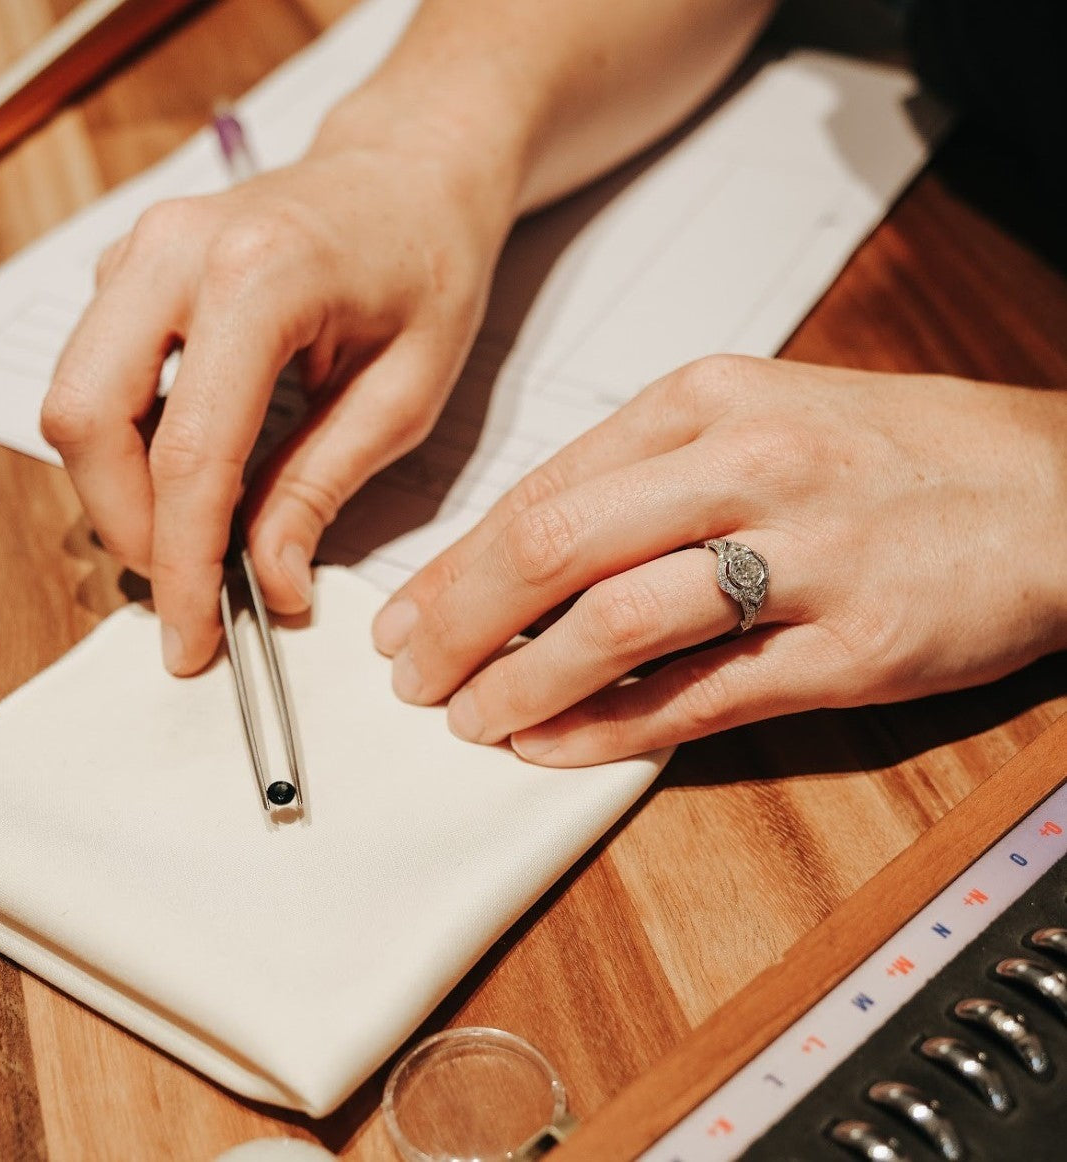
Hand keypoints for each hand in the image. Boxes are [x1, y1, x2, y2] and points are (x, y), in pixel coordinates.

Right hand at [41, 122, 510, 674]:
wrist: (411, 175)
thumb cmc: (429, 268)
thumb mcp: (405, 394)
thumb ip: (323, 487)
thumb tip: (267, 581)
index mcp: (258, 276)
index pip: (190, 452)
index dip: (185, 561)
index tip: (195, 635)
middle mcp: (174, 250)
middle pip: (87, 420)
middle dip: (128, 528)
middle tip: (187, 594)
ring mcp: (140, 249)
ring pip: (76, 399)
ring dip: (120, 490)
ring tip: (193, 545)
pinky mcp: (132, 266)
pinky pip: (96, 373)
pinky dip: (127, 445)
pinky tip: (189, 483)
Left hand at [372, 356, 1066, 764]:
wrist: (1051, 486)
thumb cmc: (896, 452)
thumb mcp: (761, 419)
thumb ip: (645, 477)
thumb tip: (531, 551)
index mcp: (708, 399)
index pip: (541, 489)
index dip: (457, 564)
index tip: (409, 614)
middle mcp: (747, 465)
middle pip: (554, 548)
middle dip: (458, 623)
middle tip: (410, 674)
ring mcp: (804, 556)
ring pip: (615, 624)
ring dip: (521, 681)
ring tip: (470, 718)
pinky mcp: (850, 645)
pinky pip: (700, 696)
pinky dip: (609, 729)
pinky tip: (554, 746)